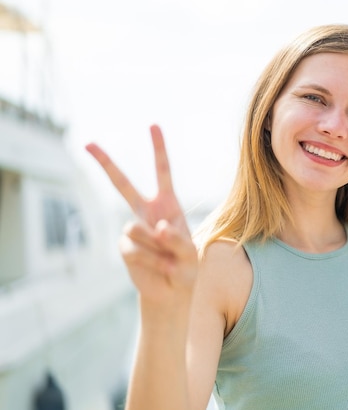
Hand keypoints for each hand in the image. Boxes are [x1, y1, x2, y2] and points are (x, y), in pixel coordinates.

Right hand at [85, 125, 197, 308]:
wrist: (170, 292)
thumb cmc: (185, 268)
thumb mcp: (191, 253)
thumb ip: (177, 240)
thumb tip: (156, 228)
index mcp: (168, 206)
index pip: (162, 172)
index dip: (158, 150)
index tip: (152, 125)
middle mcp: (147, 212)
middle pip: (123, 185)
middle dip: (106, 163)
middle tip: (88, 143)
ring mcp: (133, 228)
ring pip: (136, 228)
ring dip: (156, 248)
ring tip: (166, 260)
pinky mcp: (123, 246)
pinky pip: (133, 249)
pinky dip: (149, 260)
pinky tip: (156, 266)